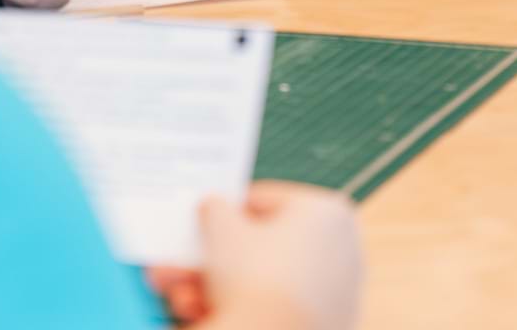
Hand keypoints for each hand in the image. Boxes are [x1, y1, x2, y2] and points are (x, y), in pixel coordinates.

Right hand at [194, 182, 361, 329]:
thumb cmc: (255, 277)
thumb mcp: (222, 230)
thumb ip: (216, 210)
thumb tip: (215, 206)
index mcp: (327, 211)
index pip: (267, 200)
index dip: (227, 210)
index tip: (201, 221)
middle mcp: (340, 248)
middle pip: (260, 246)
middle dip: (210, 260)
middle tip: (175, 266)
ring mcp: (336, 291)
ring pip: (262, 281)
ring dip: (212, 288)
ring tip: (181, 298)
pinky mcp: (326, 324)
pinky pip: (275, 308)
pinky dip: (240, 309)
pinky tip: (200, 314)